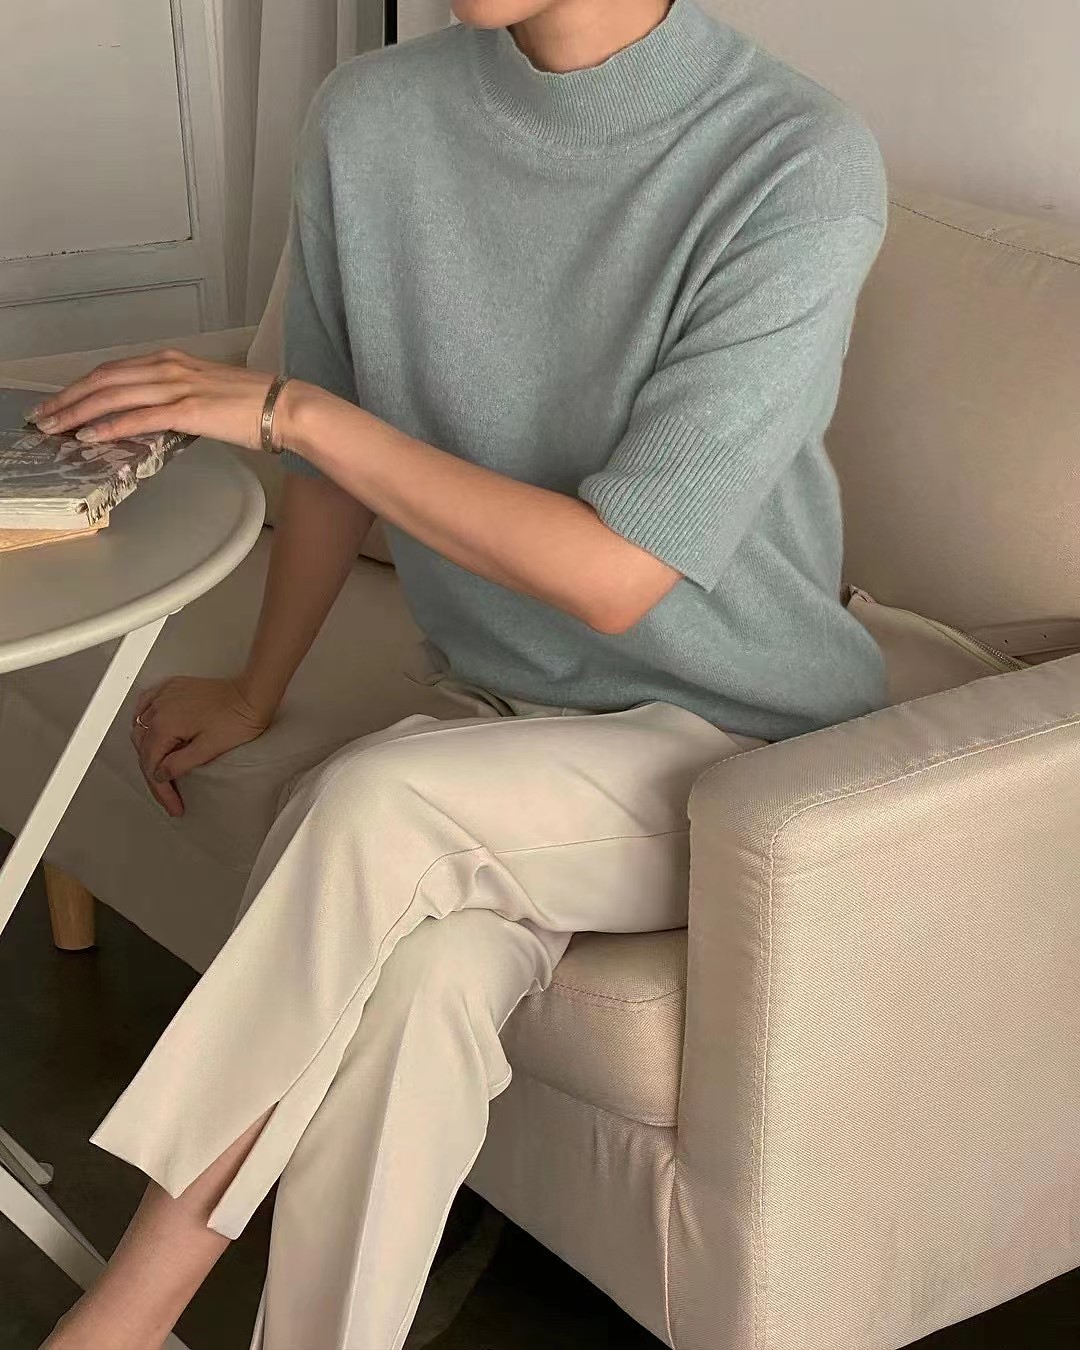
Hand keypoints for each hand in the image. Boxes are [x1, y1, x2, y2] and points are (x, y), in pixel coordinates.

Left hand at [25, 349, 304, 451]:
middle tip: (42, 418)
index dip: (81, 386)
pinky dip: (109, 426)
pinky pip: (137, 417)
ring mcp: (176, 386)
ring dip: (77, 412)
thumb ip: (178, 400)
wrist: (286, 407)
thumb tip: (158, 420)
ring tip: (55, 428)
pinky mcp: (186, 409)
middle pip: (103, 379)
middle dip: (68, 399)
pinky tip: (89, 436)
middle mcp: (168, 367)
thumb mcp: (207, 393)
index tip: (60, 402)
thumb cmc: (254, 404)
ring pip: (112, 395)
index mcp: (171, 361)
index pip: (113, 370)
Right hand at [131, 676, 271, 816]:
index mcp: (165, 724)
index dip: (162, 790)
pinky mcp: (173, 688)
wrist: (251, 694)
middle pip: (144, 748)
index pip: (152, 764)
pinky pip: (147, 703)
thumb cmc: (237, 717)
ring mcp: (165, 695)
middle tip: (169, 795)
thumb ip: (180, 763)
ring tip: (160, 770)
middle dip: (155, 774)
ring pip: (142, 727)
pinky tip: (147, 729)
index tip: (173, 805)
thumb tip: (160, 774)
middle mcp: (159, 708)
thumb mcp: (209, 748)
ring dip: (147, 749)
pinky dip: (143, 720)